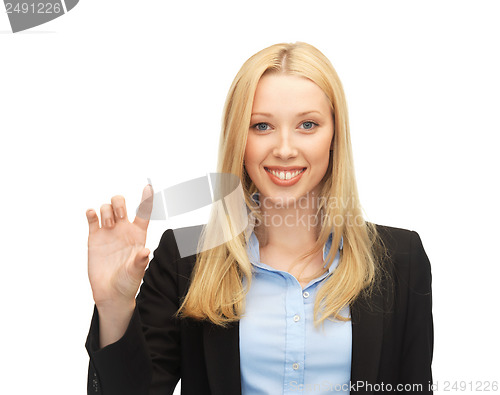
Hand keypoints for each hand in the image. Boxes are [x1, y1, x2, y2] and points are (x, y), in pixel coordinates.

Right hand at [86, 185, 153, 308]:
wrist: (110, 293)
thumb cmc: (127, 283)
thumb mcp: (136, 273)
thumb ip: (140, 262)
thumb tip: (145, 252)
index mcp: (138, 234)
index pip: (144, 212)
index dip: (147, 199)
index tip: (148, 186)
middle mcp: (123, 229)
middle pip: (121, 204)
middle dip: (119, 204)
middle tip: (118, 217)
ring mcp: (109, 232)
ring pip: (106, 208)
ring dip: (106, 211)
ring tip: (107, 225)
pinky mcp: (95, 237)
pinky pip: (92, 218)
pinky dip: (92, 213)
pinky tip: (92, 215)